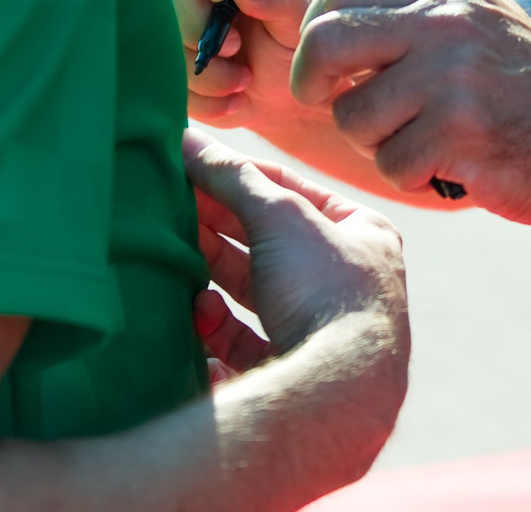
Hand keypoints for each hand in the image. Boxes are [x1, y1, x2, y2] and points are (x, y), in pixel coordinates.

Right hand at [162, 0, 313, 131]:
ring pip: (153, 30)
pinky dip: (198, 95)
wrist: (282, 97)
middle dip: (195, 22)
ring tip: (242, 80)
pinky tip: (229, 97)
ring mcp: (164, 13)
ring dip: (201, 66)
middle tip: (236, 48)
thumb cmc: (292, 44)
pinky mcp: (156, 55)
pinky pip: (157, 72)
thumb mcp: (299, 18)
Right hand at [184, 131, 407, 385]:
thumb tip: (185, 137)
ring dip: (211, 273)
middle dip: (217, 226)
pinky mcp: (292, 373)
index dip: (238, 175)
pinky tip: (197, 313)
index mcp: (362, 234)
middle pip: (267, 242)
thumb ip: (230, 175)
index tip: (188, 164)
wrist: (338, 393)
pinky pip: (244, 342)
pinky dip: (216, 326)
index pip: (290, 190)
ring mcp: (321, 330)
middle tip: (168, 206)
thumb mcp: (278, 214)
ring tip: (173, 258)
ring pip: (253, 291)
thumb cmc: (324, 289)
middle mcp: (347, 281)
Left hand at [291, 0, 530, 229]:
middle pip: (327, 41)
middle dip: (313, 82)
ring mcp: (452, 75)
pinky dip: (411, 177)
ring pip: (352, 115)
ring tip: (423, 144)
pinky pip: (390, 163)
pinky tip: (449, 168)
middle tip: (328, 105)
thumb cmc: (528, 97)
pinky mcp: (460, 130)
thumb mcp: (480, 29)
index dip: (316, 31)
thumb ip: (415, 21)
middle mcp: (445, 23)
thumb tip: (329, 29)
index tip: (328, 68)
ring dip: (376, 144)